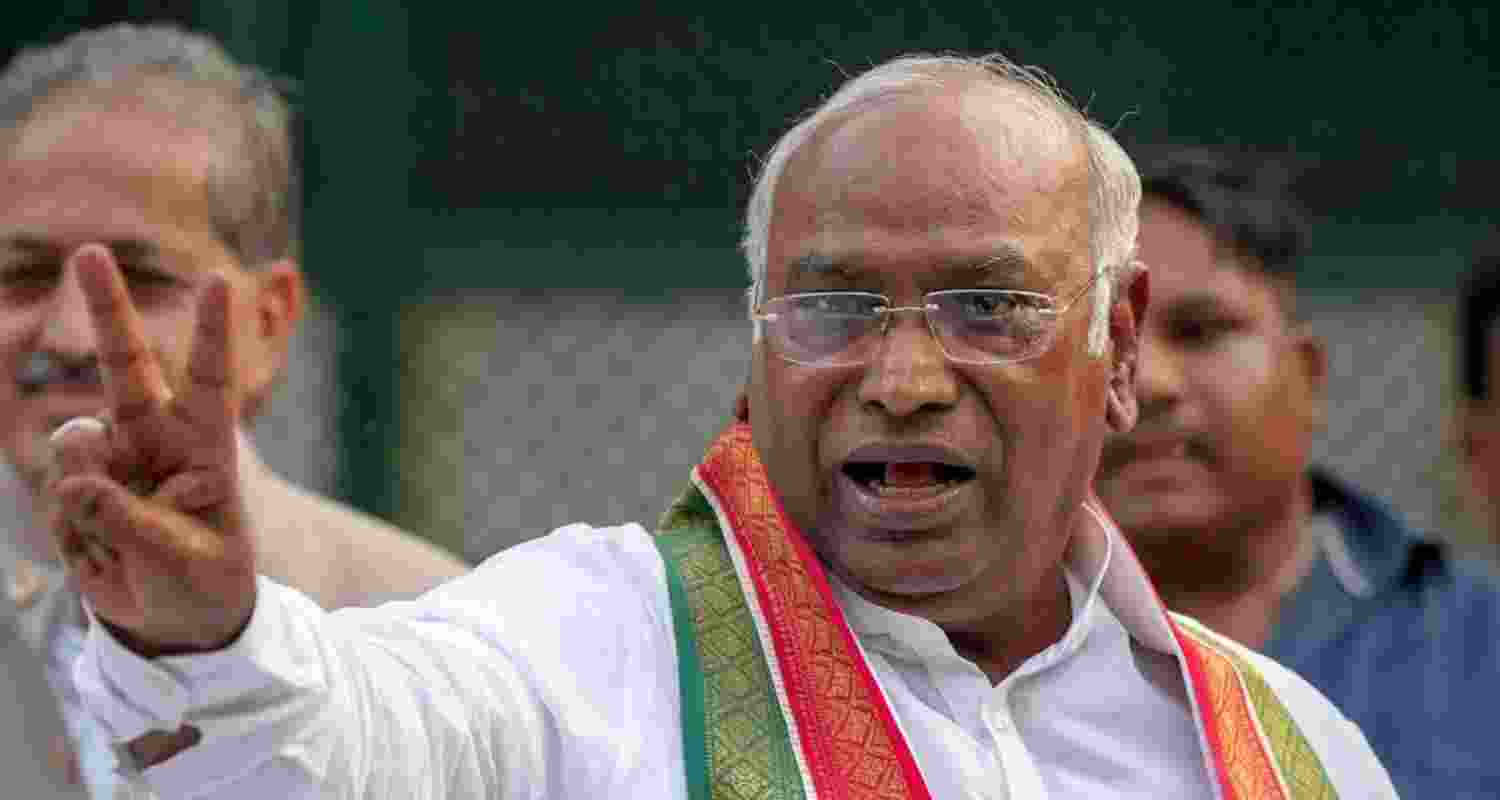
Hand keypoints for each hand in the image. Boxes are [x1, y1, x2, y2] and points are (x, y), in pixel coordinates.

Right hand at [45, 245, 255, 656]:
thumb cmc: (204, 584)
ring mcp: (109, 459)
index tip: (219, 281)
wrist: (173, 623)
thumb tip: (77, 481)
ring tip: (121, 539)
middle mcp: (153, 437)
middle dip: (105, 307)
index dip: (210, 332)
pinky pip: (57, 497)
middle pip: (125, 365)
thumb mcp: (185, 562)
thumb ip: (132, 521)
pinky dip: (74, 532)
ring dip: (85, 493)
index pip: (210, 379)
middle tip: (90, 251)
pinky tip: (102, 553)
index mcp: (205, 444)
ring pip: (73, 443)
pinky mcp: (73, 488)